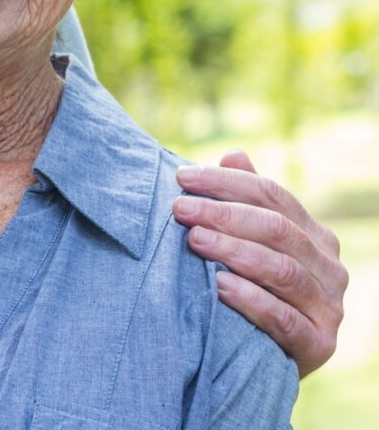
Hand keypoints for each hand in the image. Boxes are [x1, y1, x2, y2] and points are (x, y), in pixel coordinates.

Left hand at [173, 149, 346, 377]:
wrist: (262, 356)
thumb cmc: (252, 286)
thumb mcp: (249, 242)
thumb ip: (245, 201)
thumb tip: (234, 154)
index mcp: (314, 234)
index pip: (271, 195)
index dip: (225, 182)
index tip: (182, 177)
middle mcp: (329, 267)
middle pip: (276, 228)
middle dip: (223, 214)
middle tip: (180, 209)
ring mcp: (329, 307)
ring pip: (282, 270)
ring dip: (234, 251)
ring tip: (194, 240)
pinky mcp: (319, 345)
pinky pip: (284, 318)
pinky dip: (249, 299)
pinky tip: (218, 286)